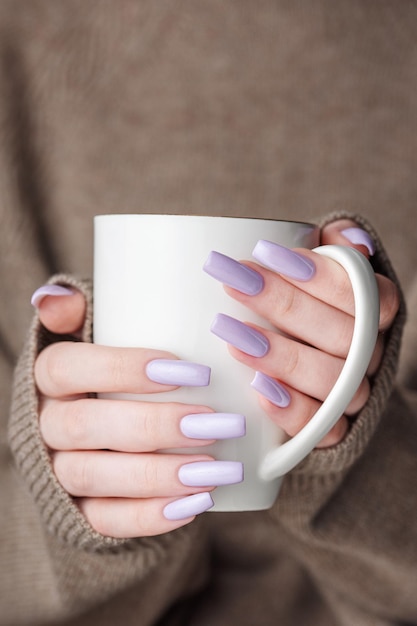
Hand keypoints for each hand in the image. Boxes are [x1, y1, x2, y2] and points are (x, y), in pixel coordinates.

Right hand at [33, 288, 243, 537]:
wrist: (100, 427)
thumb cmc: (112, 369)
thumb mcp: (98, 332)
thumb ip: (81, 312)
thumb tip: (59, 300)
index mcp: (49, 376)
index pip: (68, 368)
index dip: (124, 369)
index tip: (190, 371)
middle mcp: (46, 424)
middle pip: (85, 426)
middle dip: (156, 426)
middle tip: (216, 423)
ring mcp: (58, 470)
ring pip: (93, 476)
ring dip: (159, 474)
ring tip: (216, 468)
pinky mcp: (78, 510)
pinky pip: (105, 520)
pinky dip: (150, 516)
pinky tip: (196, 502)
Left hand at [204, 219, 399, 446]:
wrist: (310, 356)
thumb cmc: (308, 298)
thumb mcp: (323, 262)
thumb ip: (338, 243)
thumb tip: (353, 241)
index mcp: (376, 310)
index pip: (363, 292)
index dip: (319, 275)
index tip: (265, 253)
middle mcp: (371, 353)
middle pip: (343, 334)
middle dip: (284, 306)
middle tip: (233, 283)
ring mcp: (354, 394)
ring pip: (333, 381)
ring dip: (282, 357)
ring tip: (231, 335)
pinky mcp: (334, 429)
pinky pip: (323, 429)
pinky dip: (292, 410)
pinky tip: (257, 388)